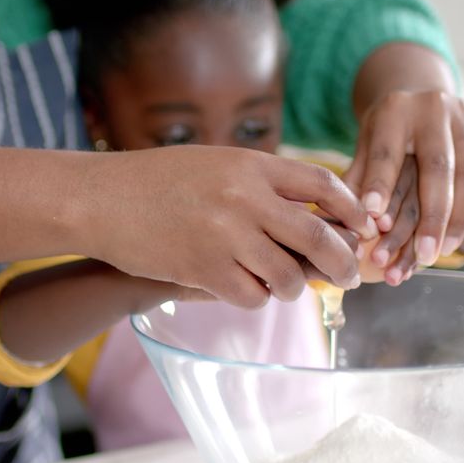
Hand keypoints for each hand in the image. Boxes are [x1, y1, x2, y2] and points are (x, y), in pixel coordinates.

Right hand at [79, 145, 373, 307]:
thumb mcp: (216, 164)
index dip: (352, 208)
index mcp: (251, 165)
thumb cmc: (157, 181)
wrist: (100, 199)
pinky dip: (254, 299)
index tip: (362, 227)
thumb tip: (315, 213)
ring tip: (282, 285)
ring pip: (288, 277)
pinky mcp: (204, 270)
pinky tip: (243, 288)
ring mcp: (226, 236)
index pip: (322, 183)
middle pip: (319, 237)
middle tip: (348, 276)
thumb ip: (261, 184)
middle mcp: (246, 198)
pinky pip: (252, 297)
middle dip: (342, 263)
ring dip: (292, 288)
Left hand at [343, 90, 463, 266]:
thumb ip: (358, 181)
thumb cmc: (385, 135)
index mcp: (393, 111)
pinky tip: (462, 231)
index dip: (381, 187)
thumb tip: (351, 224)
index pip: (386, 154)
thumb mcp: (364, 148)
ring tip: (444, 252)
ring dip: (459, 220)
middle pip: (437, 168)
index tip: (374, 222)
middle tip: (424, 257)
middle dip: (432, 219)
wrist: (421, 102)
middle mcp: (432, 107)